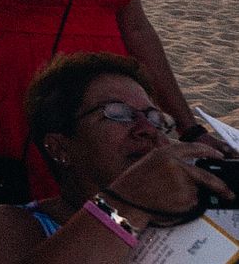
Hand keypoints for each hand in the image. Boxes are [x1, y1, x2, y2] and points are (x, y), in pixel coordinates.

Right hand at [104, 139, 230, 224]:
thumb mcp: (150, 162)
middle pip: (207, 176)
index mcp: (166, 153)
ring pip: (196, 191)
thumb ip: (171, 161)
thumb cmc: (135, 182)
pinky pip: (192, 203)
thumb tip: (193, 170)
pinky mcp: (186, 198)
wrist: (126, 200)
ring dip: (188, 196)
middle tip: (228, 193)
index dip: (210, 152)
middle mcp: (177, 165)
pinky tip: (169, 203)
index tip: (219, 156)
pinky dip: (185, 205)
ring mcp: (183, 182)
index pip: (195, 148)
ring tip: (167, 196)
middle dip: (220, 186)